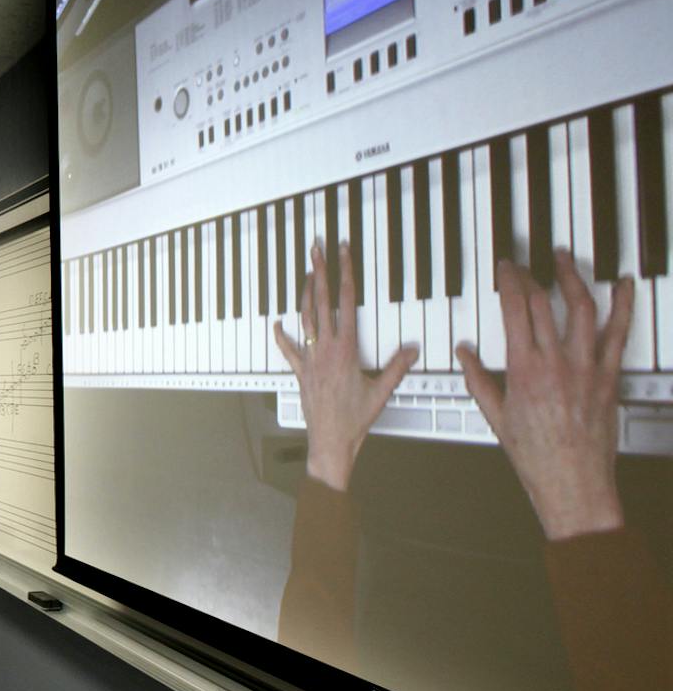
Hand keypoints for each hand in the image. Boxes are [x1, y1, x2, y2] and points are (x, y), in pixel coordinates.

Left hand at [273, 241, 417, 490]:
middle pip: (320, 301)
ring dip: (305, 294)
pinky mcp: (300, 372)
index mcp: (345, 348)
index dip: (344, 273)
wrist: (330, 441)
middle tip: (316, 249)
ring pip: (304, 318)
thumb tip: (412, 348)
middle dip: (319, 272)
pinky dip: (282, 335)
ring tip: (306, 273)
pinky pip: (289, 349)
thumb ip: (397, 367)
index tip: (342, 253)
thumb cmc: (354, 418)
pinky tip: (277, 324)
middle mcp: (323, 348)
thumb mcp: (382, 390)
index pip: (346, 301)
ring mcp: (309, 359)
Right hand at [457, 253, 630, 539]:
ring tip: (565, 259)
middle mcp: (556, 362)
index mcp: (523, 369)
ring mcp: (586, 366)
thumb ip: (478, 378)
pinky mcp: (609, 375)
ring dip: (573, 278)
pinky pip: (619, 332)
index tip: (506, 269)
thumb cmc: (535, 454)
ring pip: (582, 308)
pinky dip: (623, 305)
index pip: (515, 310)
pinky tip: (624, 285)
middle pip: (544, 302)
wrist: (571, 479)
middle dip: (533, 276)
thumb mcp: (496, 415)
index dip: (509, 282)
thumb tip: (466, 353)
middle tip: (527, 264)